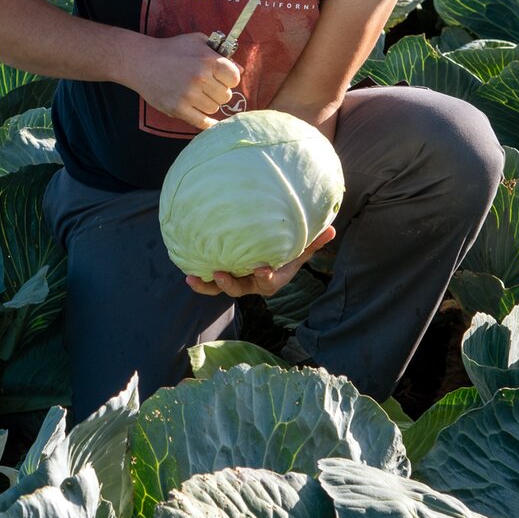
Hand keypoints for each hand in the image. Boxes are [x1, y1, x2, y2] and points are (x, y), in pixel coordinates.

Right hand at [126, 32, 242, 130]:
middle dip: (218, 91)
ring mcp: (189, 95)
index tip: (222, 78)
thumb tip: (240, 70)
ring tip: (197, 95)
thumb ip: (220, 53)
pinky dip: (206, 122)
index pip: (234, 78)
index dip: (229, 78)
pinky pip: (201, 122)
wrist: (142, 61)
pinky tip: (206, 119)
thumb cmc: (172, 49)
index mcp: (208, 60)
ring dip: (208, 103)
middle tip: (207, 87)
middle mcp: (200, 78)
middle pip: (225, 96)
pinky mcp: (178, 108)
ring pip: (213, 108)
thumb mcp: (198, 41)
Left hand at [185, 225, 336, 297]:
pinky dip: (200, 280)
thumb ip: (314, 242)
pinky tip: (186, 272)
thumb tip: (332, 229)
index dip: (265, 278)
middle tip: (220, 274)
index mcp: (272, 279)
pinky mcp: (225, 275)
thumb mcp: (302, 248)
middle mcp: (252, 283)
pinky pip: (211, 281)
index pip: (269, 282)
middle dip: (230, 284)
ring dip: (208, 285)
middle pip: (240, 289)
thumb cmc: (287, 251)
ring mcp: (237, 280)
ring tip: (192, 278)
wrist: (272, 258)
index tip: (262, 270)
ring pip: (222, 288)